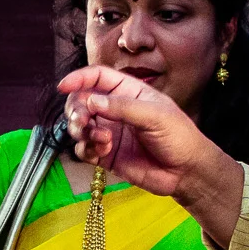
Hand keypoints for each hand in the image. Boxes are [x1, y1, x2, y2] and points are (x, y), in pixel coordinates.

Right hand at [59, 65, 237, 201]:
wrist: (186, 172)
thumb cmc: (178, 136)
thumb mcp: (155, 115)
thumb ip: (122, 107)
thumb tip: (90, 101)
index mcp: (127, 91)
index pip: (97, 77)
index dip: (78, 79)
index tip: (63, 87)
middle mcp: (114, 110)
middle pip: (81, 101)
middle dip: (76, 110)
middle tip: (82, 121)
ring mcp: (108, 132)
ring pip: (78, 126)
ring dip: (81, 130)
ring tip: (100, 139)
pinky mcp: (105, 155)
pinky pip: (83, 150)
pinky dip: (86, 150)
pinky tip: (104, 152)